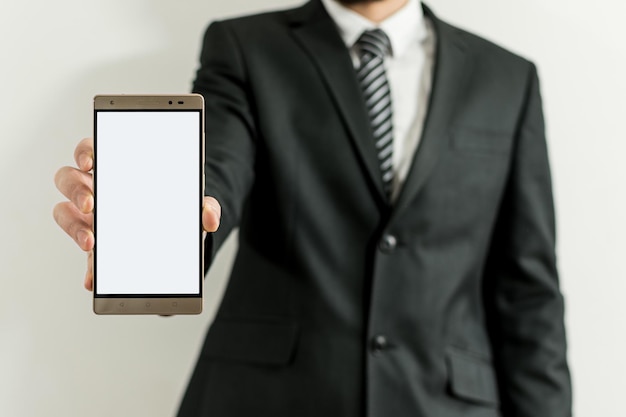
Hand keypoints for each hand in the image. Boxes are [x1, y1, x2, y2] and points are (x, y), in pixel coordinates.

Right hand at [53, 138, 220, 290]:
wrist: (174, 238)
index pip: (90, 150)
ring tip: (92, 243)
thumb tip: (211, 219)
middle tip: (91, 205)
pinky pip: (84, 257)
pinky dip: (89, 268)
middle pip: (68, 178)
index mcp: (115, 171)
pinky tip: (96, 278)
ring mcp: (89, 218)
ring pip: (64, 214)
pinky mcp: (95, 248)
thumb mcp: (191, 205)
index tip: (91, 162)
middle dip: (76, 190)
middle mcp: (95, 190)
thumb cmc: (173, 209)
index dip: (85, 152)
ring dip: (74, 227)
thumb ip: (205, 207)